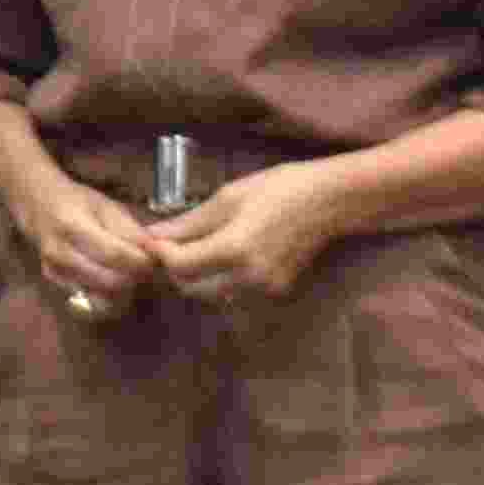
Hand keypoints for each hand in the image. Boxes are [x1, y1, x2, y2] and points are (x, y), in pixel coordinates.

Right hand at [6, 169, 166, 327]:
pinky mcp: (55, 284)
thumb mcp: (104, 204)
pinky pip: (89, 303)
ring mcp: (55, 273)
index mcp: (73, 227)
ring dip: (123, 291)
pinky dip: (107, 298)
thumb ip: (128, 229)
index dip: (141, 261)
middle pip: (109, 281)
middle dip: (134, 278)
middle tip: (145, 268)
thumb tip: (153, 250)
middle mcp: (60, 254)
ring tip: (130, 274)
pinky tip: (113, 283)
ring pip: (101, 298)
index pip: (115, 255)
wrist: (36, 205)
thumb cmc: (74, 200)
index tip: (153, 258)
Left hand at [147, 165, 330, 304]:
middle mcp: (248, 277)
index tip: (155, 239)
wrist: (330, 201)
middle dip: (177, 270)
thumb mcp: (229, 197)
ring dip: (199, 278)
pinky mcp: (276, 292)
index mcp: (234, 249)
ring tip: (199, 249)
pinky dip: (222, 280)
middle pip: (192, 289)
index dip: (162, 254)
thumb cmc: (280, 189)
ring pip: (212, 295)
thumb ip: (189, 222)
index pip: (180, 266)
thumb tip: (153, 235)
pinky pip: (236, 293)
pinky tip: (227, 257)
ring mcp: (264, 289)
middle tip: (174, 245)